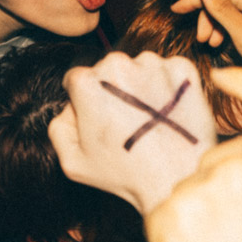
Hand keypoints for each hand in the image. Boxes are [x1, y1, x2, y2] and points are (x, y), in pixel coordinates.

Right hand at [52, 51, 217, 214]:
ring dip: (141, 86)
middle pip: (108, 70)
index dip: (84, 101)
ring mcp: (153, 64)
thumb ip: (59, 127)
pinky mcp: (182, 68)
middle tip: (125, 122)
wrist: (177, 177)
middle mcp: (119, 64)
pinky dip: (168, 87)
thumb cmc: (125, 172)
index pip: (77, 79)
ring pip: (139, 68)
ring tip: (149, 120)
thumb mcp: (73, 161)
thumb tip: (69, 107)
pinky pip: (168, 71)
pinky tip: (167, 113)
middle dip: (113, 90)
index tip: (99, 119)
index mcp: (88, 82)